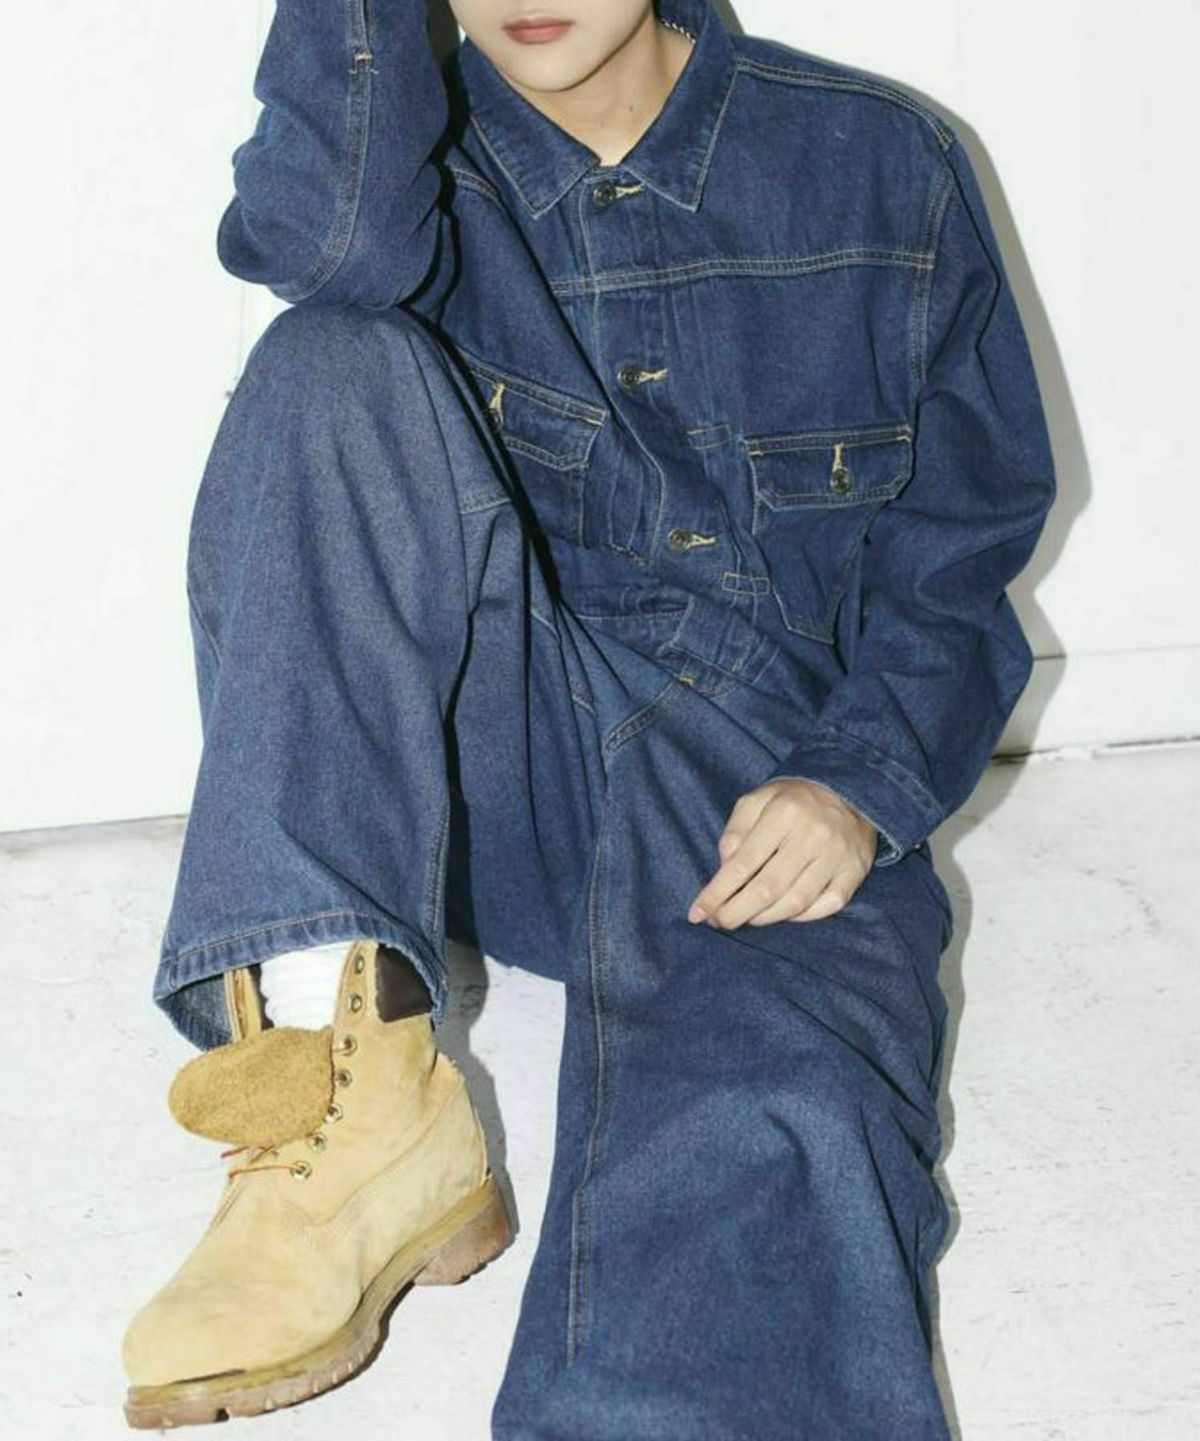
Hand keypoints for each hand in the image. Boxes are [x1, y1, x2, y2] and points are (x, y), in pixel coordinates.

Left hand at [686, 778, 876, 928]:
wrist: (851, 790)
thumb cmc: (793, 800)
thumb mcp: (758, 799)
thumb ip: (736, 830)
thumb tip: (724, 868)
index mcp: (784, 813)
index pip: (744, 862)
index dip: (718, 892)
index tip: (698, 913)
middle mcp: (813, 835)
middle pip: (768, 888)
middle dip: (737, 912)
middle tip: (719, 922)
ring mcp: (837, 856)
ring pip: (796, 902)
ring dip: (765, 918)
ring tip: (745, 918)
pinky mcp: (855, 872)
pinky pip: (825, 906)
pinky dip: (801, 917)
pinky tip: (782, 914)